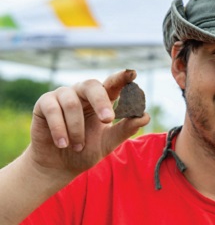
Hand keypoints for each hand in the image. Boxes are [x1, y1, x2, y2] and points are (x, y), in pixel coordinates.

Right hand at [28, 69, 149, 178]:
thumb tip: (145, 117)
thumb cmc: (86, 150)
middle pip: (92, 85)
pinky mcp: (45, 103)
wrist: (59, 166)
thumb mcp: (108, 142)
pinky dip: (60, 129)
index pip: (113, 83)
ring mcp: (63, 96)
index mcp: (102, 99)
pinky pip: (54, 110)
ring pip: (72, 103)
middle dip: (101, 102)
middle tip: (107, 119)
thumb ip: (125, 129)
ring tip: (78, 146)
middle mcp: (83, 93)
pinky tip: (62, 144)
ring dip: (77, 128)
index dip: (122, 77)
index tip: (132, 73)